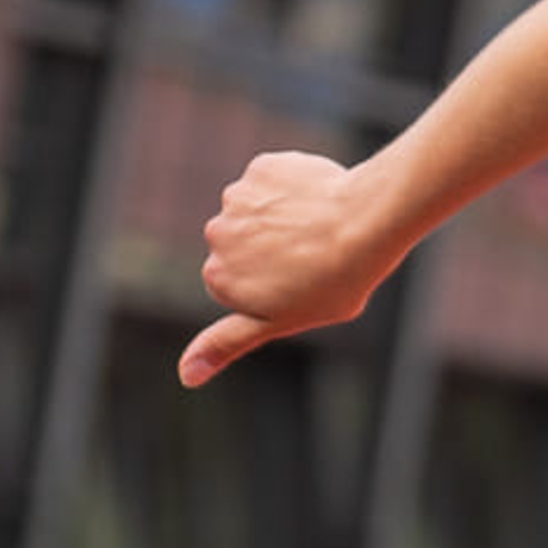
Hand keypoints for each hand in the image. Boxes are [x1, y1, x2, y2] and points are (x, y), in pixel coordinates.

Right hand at [180, 152, 392, 385]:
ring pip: (260, 213)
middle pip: (243, 246)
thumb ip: (228, 343)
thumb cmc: (332, 285)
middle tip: (311, 260)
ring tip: (319, 231)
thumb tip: (184, 378)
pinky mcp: (261, 169)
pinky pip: (276, 182)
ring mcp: (237, 199)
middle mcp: (216, 236)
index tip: (296, 288)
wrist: (363, 228)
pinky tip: (319, 203)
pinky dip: (296, 191)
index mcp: (218, 279)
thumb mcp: (279, 323)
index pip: (237, 283)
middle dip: (271, 251)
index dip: (272, 287)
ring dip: (284, 220)